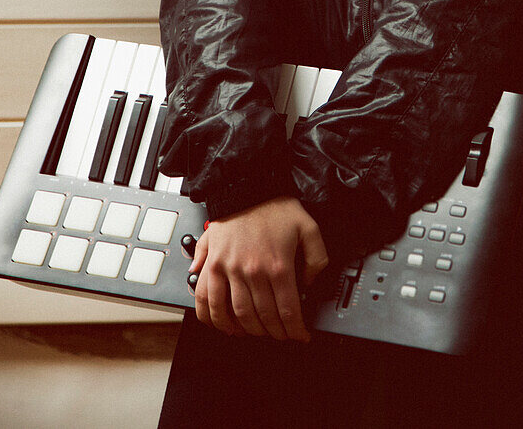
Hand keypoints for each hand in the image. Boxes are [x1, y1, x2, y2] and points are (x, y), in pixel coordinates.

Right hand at [190, 195, 328, 341]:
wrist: (247, 186)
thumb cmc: (275, 206)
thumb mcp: (308, 227)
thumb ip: (317, 258)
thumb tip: (310, 283)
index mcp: (278, 265)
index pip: (287, 311)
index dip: (295, 330)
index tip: (299, 335)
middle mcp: (252, 271)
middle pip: (262, 317)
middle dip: (274, 333)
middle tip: (280, 335)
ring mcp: (229, 269)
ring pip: (235, 314)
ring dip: (246, 330)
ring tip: (255, 332)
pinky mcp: (212, 263)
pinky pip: (205, 298)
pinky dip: (211, 317)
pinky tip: (221, 323)